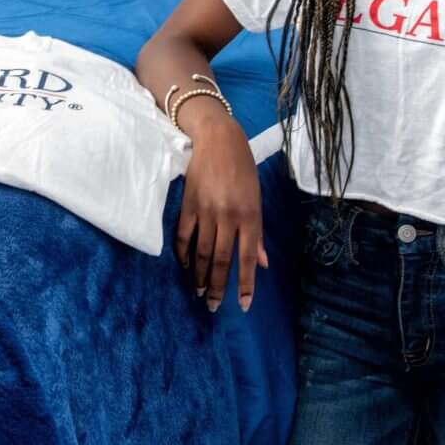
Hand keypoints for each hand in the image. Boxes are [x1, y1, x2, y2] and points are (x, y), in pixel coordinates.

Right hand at [173, 117, 266, 312]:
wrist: (218, 138)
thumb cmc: (243, 168)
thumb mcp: (257, 199)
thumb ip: (257, 234)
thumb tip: (262, 264)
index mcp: (249, 216)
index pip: (247, 259)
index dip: (245, 284)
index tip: (242, 305)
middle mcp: (228, 216)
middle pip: (220, 261)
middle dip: (216, 287)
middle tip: (211, 306)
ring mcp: (206, 211)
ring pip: (201, 252)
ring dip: (198, 276)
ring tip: (197, 291)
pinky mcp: (188, 204)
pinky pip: (184, 236)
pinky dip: (183, 254)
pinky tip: (184, 266)